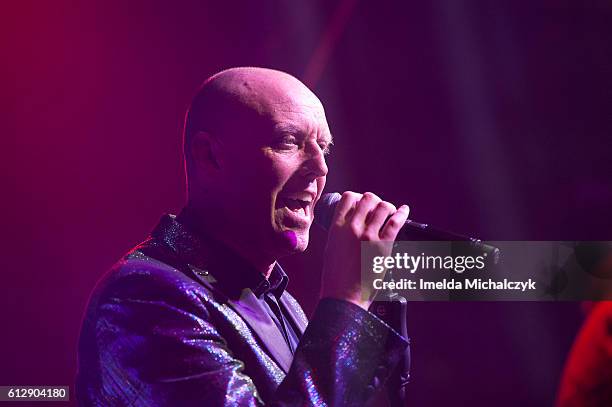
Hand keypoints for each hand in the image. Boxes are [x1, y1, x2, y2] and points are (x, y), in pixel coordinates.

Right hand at [319, 191, 409, 309]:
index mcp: (337, 227)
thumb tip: (353, 220)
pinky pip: (396, 222)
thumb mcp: (331, 247)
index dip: (358, 198)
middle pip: (368, 198)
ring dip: (388, 207)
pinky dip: (403, 213)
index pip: (349, 197)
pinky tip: (404, 211)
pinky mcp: (383, 247)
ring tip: (390, 213)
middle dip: (374, 201)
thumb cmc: (335, 277)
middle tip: (377, 210)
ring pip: (383, 206)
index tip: (362, 204)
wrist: (343, 298)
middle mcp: (352, 228)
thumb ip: (341, 231)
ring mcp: (369, 237)